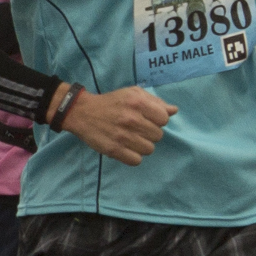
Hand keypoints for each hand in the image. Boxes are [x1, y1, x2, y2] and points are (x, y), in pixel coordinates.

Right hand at [56, 84, 176, 166]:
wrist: (82, 112)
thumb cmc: (111, 102)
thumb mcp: (133, 94)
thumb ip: (155, 101)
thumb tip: (174, 110)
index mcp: (137, 102)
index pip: (164, 119)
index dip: (157, 120)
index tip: (147, 119)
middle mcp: (131, 119)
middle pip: (158, 136)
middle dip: (149, 133)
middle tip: (137, 129)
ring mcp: (122, 136)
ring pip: (149, 149)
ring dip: (141, 145)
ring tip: (131, 138)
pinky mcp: (114, 150)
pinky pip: (137, 160)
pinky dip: (133, 156)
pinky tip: (126, 148)